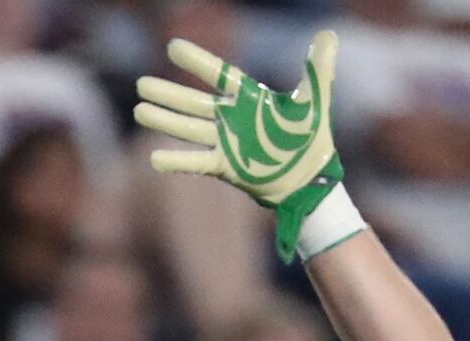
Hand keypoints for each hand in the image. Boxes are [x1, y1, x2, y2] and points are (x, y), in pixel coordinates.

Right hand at [133, 30, 356, 260]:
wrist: (310, 179)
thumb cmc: (312, 138)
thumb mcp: (316, 99)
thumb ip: (319, 68)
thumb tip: (330, 34)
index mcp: (249, 98)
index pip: (218, 74)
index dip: (198, 62)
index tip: (174, 47)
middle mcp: (232, 118)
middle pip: (193, 102)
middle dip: (168, 94)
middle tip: (141, 84)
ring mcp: (226, 143)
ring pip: (189, 129)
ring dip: (164, 121)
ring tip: (139, 111)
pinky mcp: (226, 167)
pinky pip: (197, 162)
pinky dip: (176, 162)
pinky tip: (154, 159)